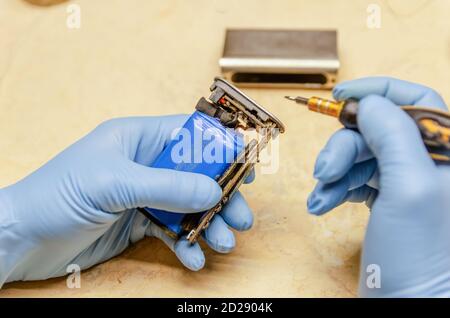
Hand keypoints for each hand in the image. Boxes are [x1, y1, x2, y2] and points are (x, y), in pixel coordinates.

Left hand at [0, 115, 253, 285]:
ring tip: (225, 242)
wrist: (23, 240)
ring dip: (209, 223)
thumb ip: (167, 186)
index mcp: (137, 139)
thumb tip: (213, 191)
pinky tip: (195, 257)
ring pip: (188, 205)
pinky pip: (171, 231)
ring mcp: (142, 195)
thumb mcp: (114, 184)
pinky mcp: (138, 223)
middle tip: (243, 216)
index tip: (246, 165)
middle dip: (221, 195)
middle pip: (196, 174)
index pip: (189, 134)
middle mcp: (144, 165)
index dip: (220, 146)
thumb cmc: (58, 195)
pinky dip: (185, 244)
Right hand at [307, 77, 449, 296]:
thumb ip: (392, 134)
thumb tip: (369, 102)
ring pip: (360, 156)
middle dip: (343, 147)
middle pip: (376, 131)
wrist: (411, 304)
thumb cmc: (421, 255)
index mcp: (445, 151)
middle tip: (324, 169)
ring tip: (321, 195)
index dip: (376, 92)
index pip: (415, 100)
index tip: (339, 96)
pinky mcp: (384, 200)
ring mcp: (404, 182)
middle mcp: (426, 163)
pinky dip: (335, 187)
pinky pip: (354, 178)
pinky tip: (324, 202)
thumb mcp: (409, 187)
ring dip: (334, 172)